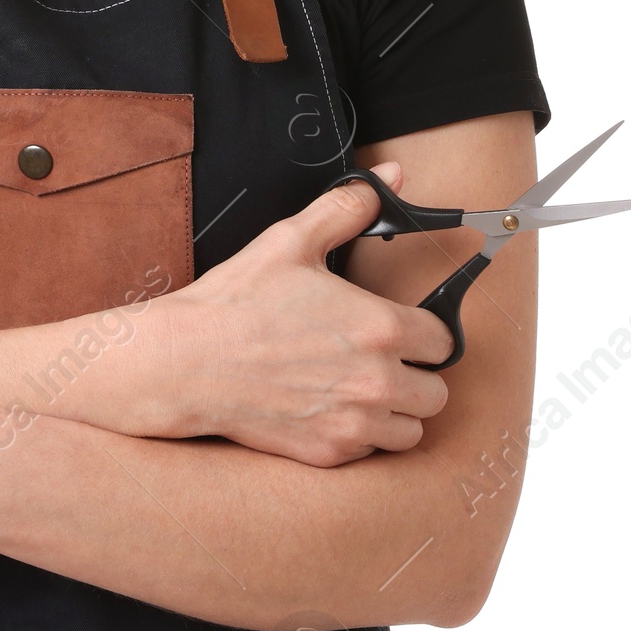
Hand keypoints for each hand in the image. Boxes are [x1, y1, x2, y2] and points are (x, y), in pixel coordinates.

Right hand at [149, 163, 454, 465]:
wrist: (187, 362)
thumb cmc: (238, 300)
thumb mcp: (291, 240)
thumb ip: (349, 207)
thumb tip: (393, 176)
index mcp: (379, 327)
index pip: (443, 341)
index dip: (426, 330)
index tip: (403, 327)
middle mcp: (377, 382)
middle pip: (437, 392)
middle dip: (416, 374)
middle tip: (382, 358)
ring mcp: (353, 423)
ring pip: (412, 430)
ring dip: (396, 410)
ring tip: (362, 386)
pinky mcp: (328, 454)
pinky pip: (372, 452)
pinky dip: (362, 435)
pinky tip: (332, 407)